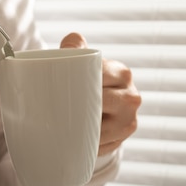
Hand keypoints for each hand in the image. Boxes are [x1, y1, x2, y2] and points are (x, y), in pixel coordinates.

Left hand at [60, 33, 140, 155]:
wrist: (103, 104)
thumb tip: (70, 41)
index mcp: (121, 73)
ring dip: (81, 130)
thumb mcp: (82, 60)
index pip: (99, 78)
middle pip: (99, 105)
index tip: (60, 88)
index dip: (79, 84)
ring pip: (100, 129)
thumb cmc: (87, 78)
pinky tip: (76, 140)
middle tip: (54, 110)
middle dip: (78, 109)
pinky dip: (87, 143)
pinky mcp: (123, 138)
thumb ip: (74, 46)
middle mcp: (131, 97)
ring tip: (62, 127)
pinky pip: (101, 144)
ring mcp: (129, 120)